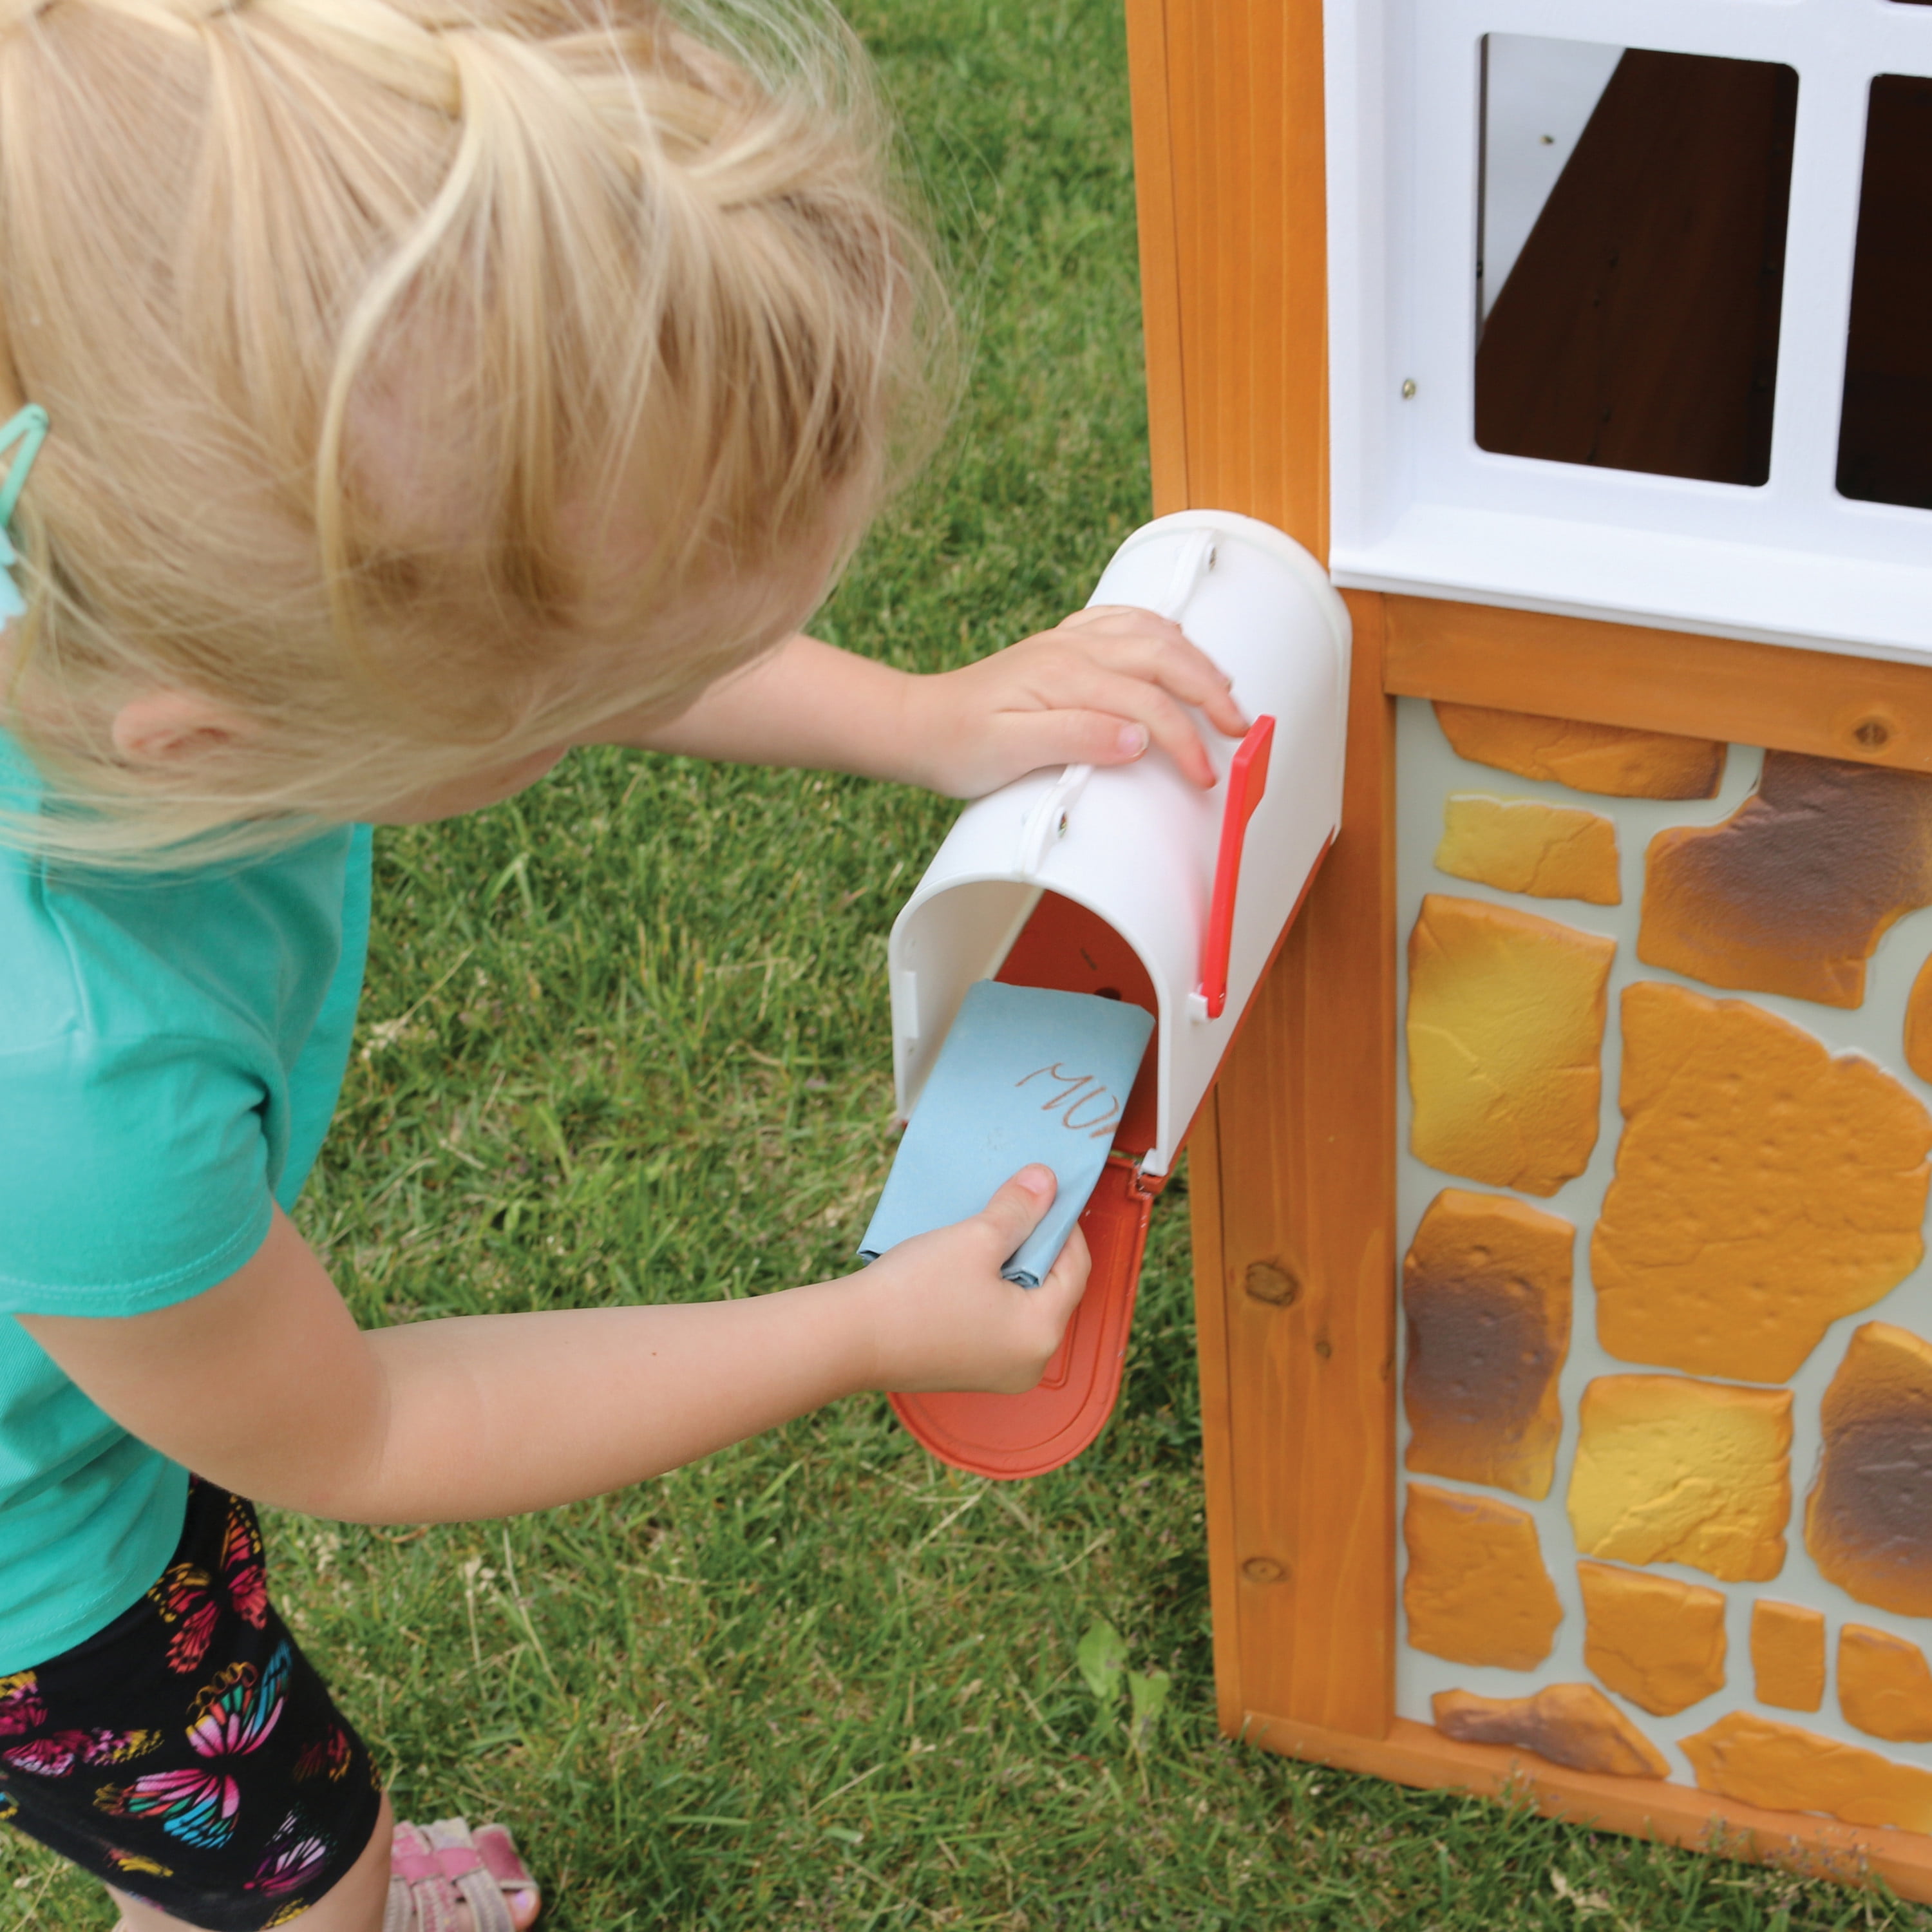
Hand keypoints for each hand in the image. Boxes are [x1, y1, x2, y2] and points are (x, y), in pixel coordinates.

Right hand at [854, 1166, 1090, 1391]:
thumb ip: (1019, 1209)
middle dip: (1036, 1245)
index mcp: (1041, 1334)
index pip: (1076, 1268)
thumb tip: (1048, 1181)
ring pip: (1023, 1304)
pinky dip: (991, 1290)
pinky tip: (967, 1264)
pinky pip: (997, 1322)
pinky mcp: (970, 1369)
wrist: (848, 1339)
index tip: (1044, 1194)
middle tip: (1014, 1209)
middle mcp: (1029, 1363)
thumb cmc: (914, 1291)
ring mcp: (999, 1371)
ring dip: (1011, 1266)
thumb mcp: (975, 1238)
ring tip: (988, 1232)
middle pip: (1052, 1288)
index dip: (1064, 1225)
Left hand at [901, 606, 1249, 797]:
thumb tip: (1137, 739)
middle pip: (1163, 658)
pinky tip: (1175, 644)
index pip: (1147, 705)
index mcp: (1065, 676)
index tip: (1205, 774)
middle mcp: (1072, 649)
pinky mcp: (1062, 646)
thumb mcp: (1011, 752)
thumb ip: (1076, 739)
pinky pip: (1124, 622)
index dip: (1184, 741)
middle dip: (1209, 692)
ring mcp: (1068, 642)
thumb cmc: (958, 745)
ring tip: (1224, 689)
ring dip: (1194, 658)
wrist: (918, 724)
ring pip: (1151, 633)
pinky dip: (1160, 631)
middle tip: (1239, 729)